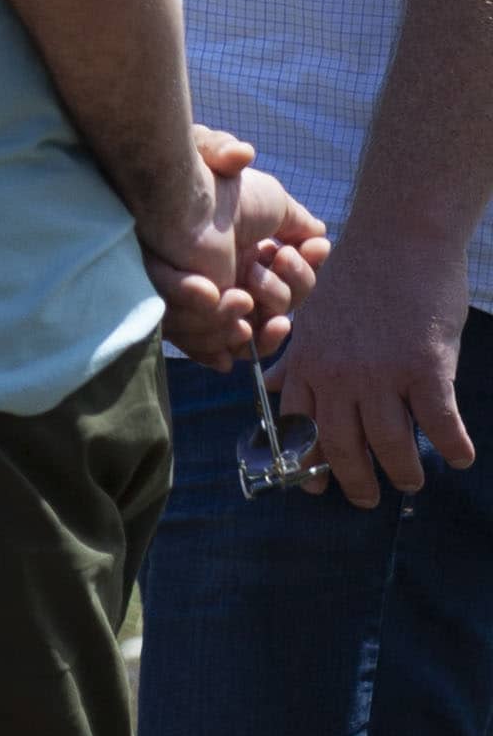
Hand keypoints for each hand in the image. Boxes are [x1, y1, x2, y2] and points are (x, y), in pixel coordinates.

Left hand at [143, 126, 327, 369]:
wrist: (191, 201)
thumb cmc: (228, 195)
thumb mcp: (274, 204)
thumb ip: (298, 224)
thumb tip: (320, 237)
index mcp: (253, 258)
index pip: (294, 285)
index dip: (306, 274)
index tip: (315, 249)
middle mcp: (236, 282)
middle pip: (284, 308)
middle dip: (295, 284)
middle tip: (279, 256)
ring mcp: (218, 304)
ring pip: (263, 329)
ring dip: (273, 299)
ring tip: (252, 274)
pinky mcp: (200, 321)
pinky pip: (229, 350)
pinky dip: (247, 336)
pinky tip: (249, 313)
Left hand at [276, 211, 478, 507]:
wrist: (400, 236)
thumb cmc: (359, 275)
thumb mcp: (313, 316)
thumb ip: (297, 358)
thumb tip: (274, 387)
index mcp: (308, 363)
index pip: (298, 428)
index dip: (305, 464)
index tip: (314, 488)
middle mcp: (338, 374)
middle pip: (341, 446)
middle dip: (353, 481)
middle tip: (365, 499)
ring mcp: (381, 373)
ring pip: (389, 443)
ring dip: (403, 470)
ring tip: (411, 481)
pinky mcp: (426, 366)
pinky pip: (439, 421)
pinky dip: (452, 445)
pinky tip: (461, 458)